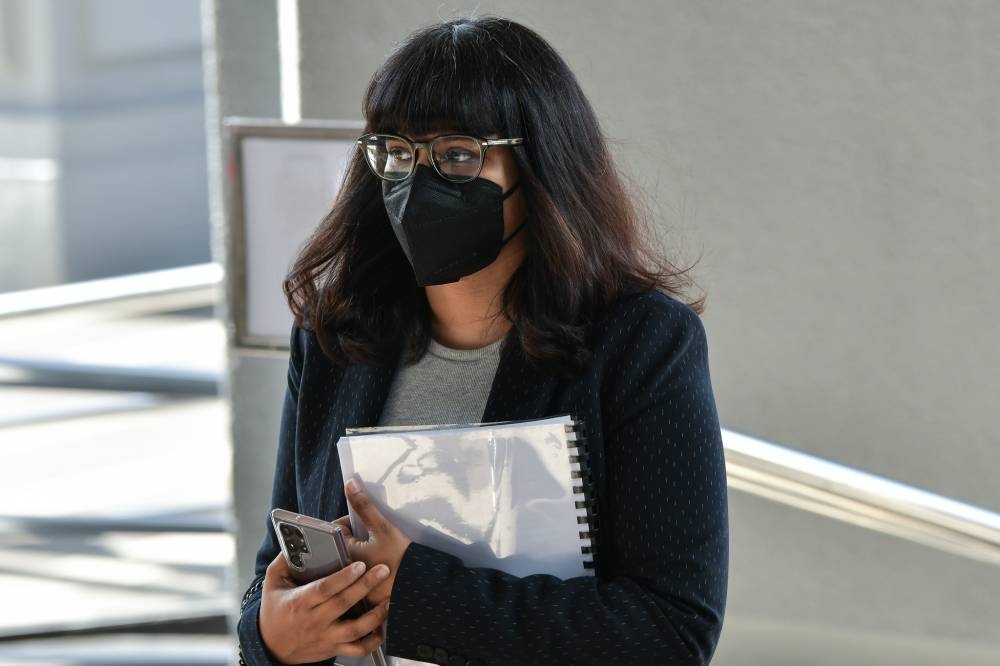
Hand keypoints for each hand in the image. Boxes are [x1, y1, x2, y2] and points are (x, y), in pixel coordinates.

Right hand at [257, 550, 389, 663]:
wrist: (272, 647)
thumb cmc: (275, 611)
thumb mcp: (273, 584)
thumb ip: (283, 561)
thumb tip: (295, 541)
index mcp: (300, 602)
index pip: (324, 589)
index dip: (343, 577)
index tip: (359, 565)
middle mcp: (314, 621)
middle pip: (344, 603)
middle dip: (366, 586)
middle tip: (383, 570)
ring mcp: (326, 636)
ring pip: (355, 629)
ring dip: (375, 615)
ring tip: (389, 599)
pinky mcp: (334, 648)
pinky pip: (357, 649)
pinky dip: (373, 641)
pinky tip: (383, 628)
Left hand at [333, 477, 412, 609]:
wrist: (419, 588)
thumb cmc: (400, 558)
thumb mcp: (383, 528)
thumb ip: (364, 506)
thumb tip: (350, 484)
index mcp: (343, 554)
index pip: (335, 530)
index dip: (348, 522)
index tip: (362, 523)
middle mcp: (342, 573)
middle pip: (339, 546)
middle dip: (352, 538)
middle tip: (369, 537)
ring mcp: (351, 585)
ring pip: (348, 561)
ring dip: (358, 553)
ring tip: (375, 551)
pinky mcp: (361, 594)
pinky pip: (356, 577)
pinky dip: (363, 570)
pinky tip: (377, 566)